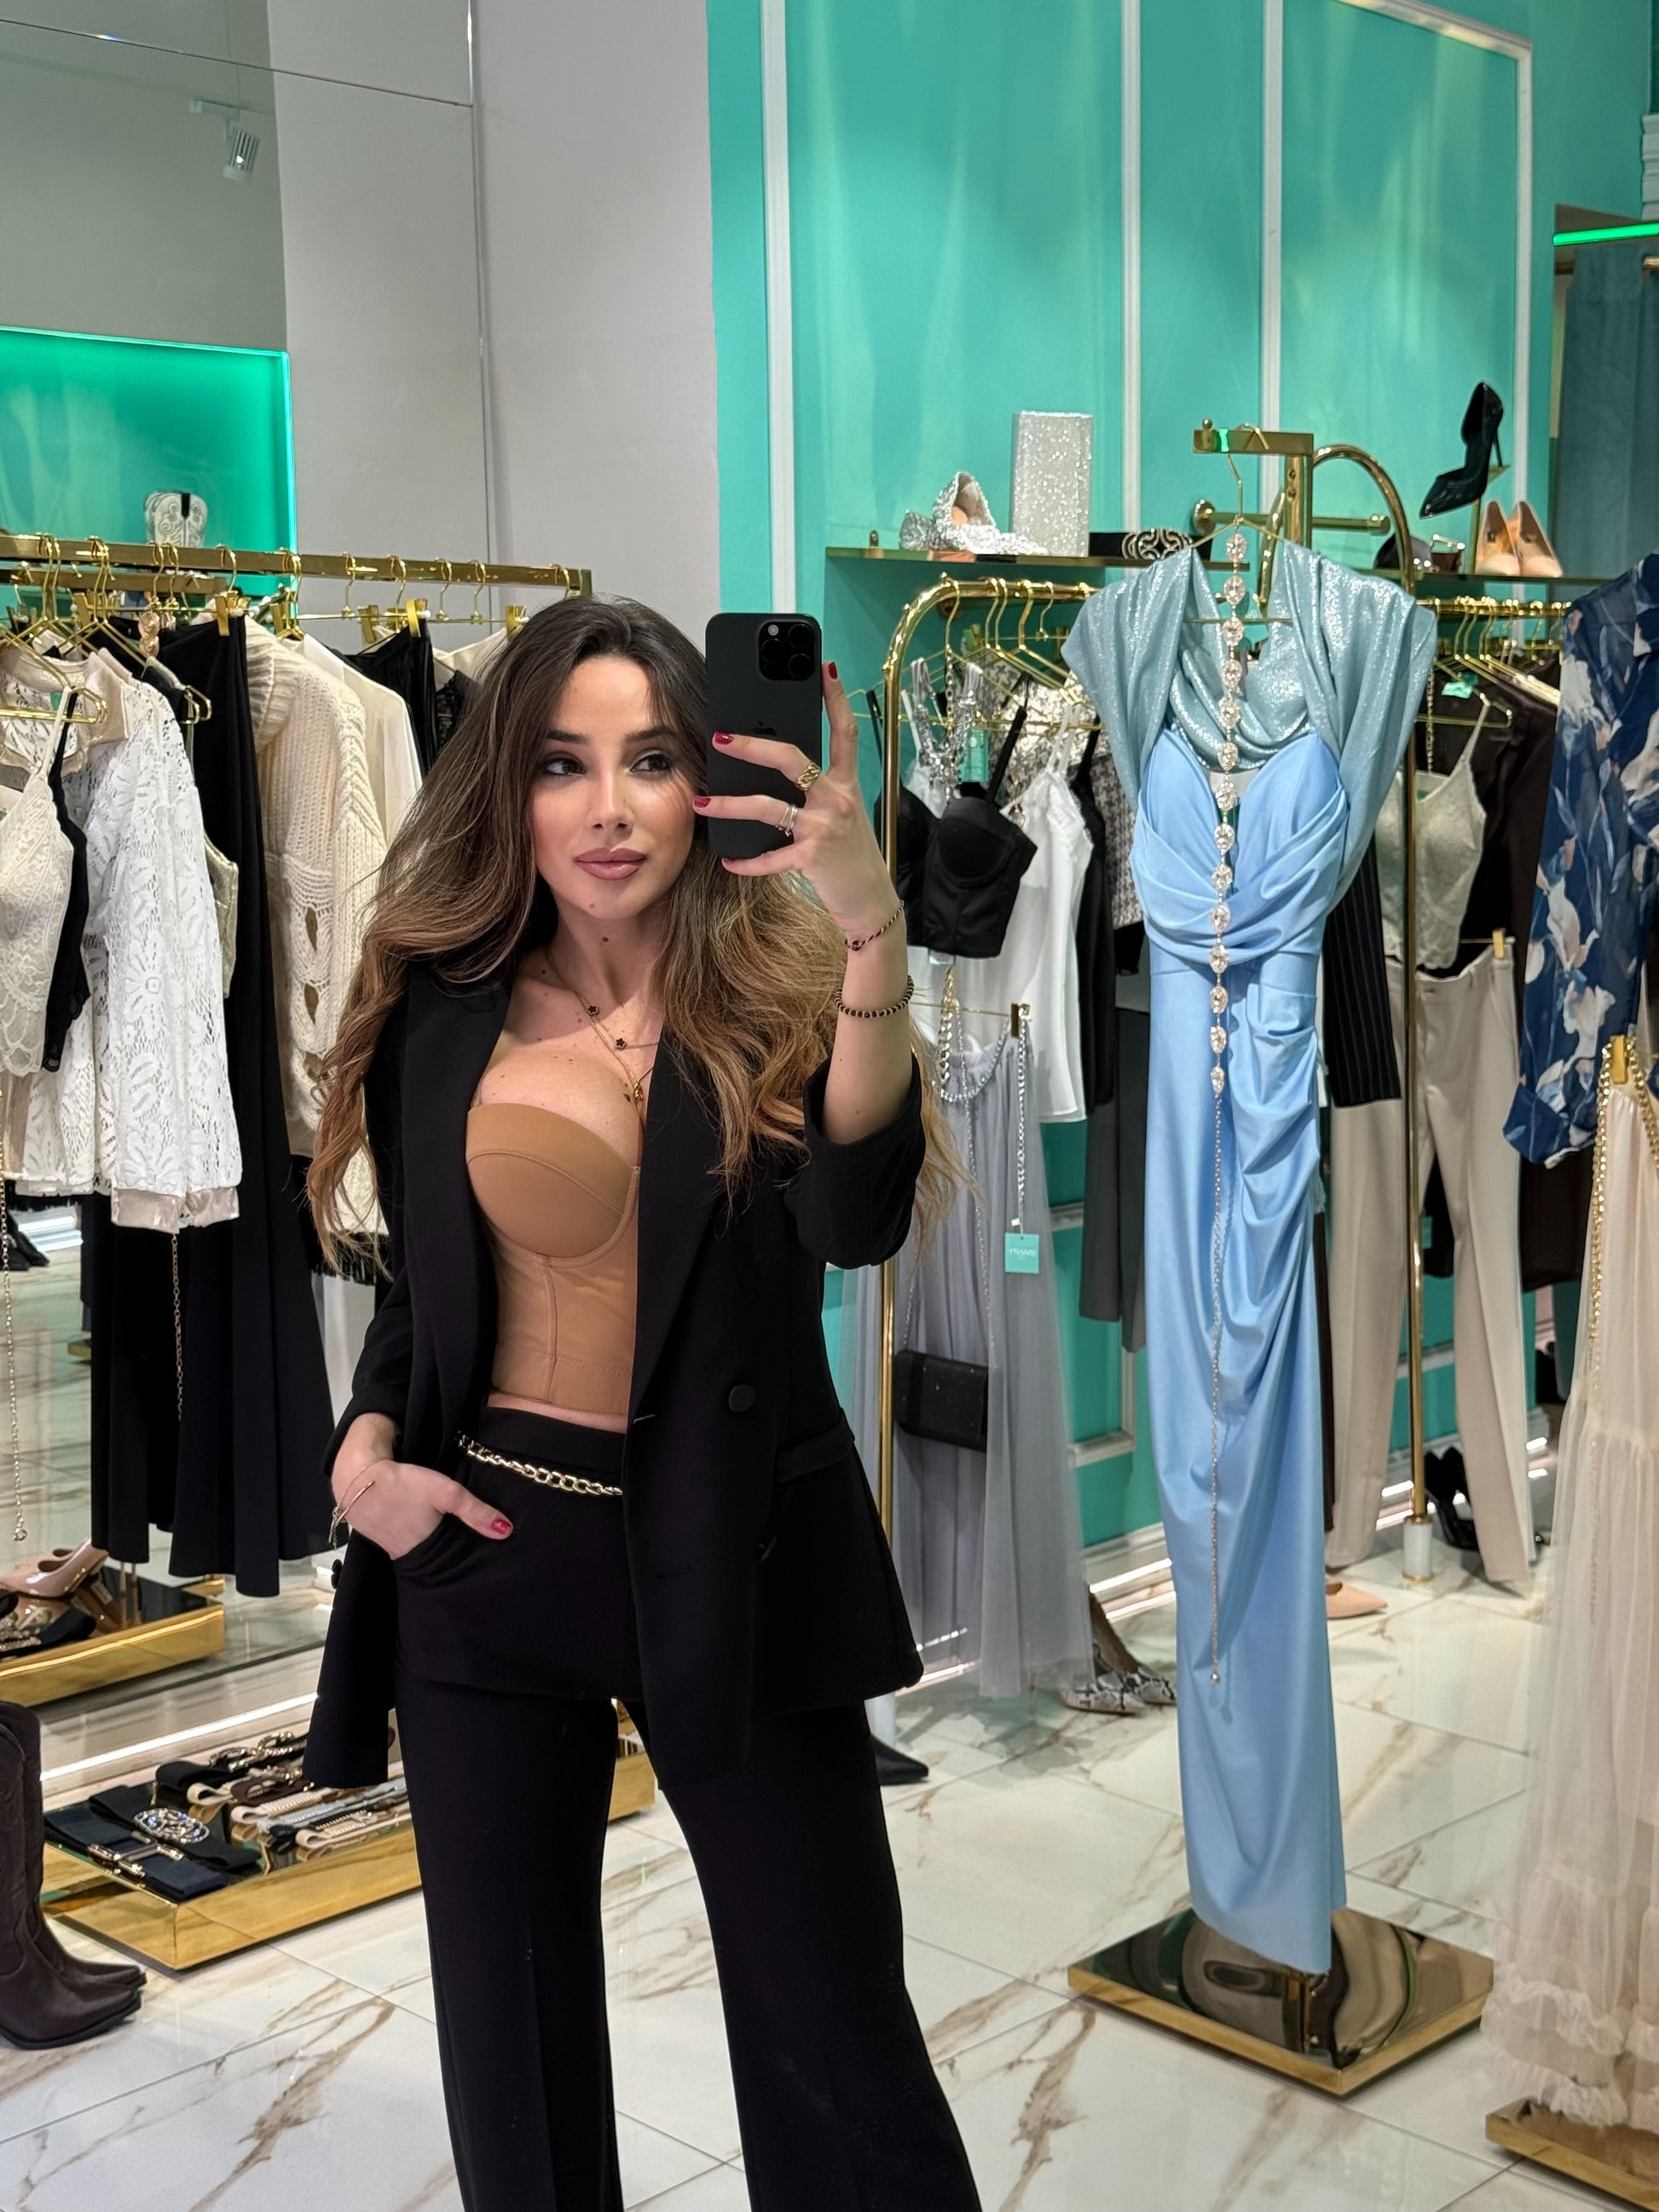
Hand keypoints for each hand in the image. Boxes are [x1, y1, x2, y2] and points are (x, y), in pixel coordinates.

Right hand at [332, 1451, 511, 1560]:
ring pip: (422, 1551)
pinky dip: (418, 1535)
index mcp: (425, 1553)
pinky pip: (407, 1540)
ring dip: (435, 1545)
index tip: (488, 1560)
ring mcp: (391, 1547)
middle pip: (439, 1561)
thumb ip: (475, 1512)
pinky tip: (424, 1525)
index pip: (454, 1565)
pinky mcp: (381, 1534)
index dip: (469, 1562)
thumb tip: (507, 1531)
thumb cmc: (403, 1485)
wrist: (357, 1476)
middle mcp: (407, 1557)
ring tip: (453, 1536)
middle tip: (476, 1548)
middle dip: (455, 1555)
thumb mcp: (446, 1493)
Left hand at [695, 662, 896, 934]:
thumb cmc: (850, 854)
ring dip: (729, 804)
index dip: (835, 697)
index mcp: (846, 784)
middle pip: (792, 759)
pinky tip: (728, 860)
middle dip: (752, 745)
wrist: (869, 901)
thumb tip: (771, 767)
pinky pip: (770, 857)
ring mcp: (824, 828)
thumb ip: (816, 789)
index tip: (824, 666)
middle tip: (720, 738)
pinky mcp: (812, 858)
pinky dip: (746, 862)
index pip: (844, 731)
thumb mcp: (841, 814)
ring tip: (701, 801)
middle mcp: (837, 800)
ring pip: (768, 807)